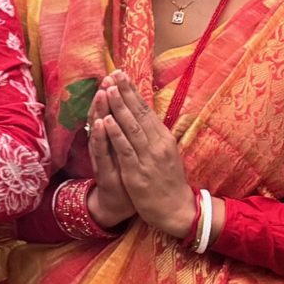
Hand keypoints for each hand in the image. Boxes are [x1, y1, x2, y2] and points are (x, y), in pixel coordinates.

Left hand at [89, 72, 194, 238]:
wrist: (177, 210)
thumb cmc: (168, 181)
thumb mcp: (165, 154)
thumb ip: (154, 135)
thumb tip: (144, 115)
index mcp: (163, 138)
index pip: (145, 109)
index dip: (133, 91)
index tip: (122, 74)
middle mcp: (157, 144)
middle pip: (138, 114)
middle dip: (125, 93)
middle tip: (114, 73)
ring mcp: (147, 158)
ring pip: (131, 128)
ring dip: (118, 108)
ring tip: (108, 90)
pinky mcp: (137, 173)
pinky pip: (124, 150)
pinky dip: (115, 135)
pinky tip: (106, 121)